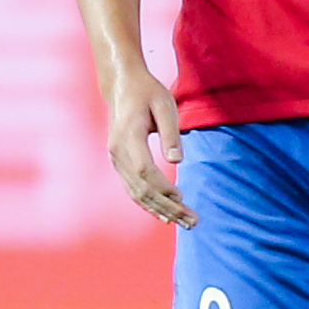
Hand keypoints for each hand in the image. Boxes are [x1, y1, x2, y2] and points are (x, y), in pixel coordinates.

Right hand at [103, 63, 191, 227]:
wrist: (122, 85)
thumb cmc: (147, 92)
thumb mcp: (165, 105)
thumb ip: (170, 133)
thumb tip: (177, 161)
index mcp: (128, 136)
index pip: (143, 170)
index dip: (162, 187)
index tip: (181, 198)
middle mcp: (117, 152)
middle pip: (141, 188)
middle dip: (167, 207)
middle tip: (192, 221)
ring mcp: (115, 159)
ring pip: (136, 193)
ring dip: (160, 210)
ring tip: (185, 222)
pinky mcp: (119, 162)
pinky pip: (133, 189)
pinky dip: (149, 204)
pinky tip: (165, 215)